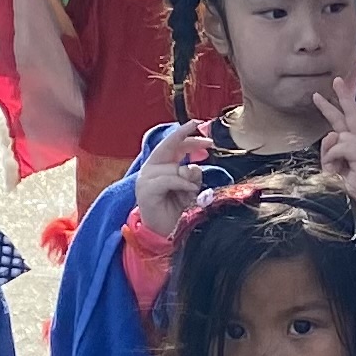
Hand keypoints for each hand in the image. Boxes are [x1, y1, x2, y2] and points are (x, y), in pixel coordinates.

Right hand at [131, 122, 211, 240]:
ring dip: (189, 178)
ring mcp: (146, 178)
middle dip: (190, 141)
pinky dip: (183, 184)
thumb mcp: (190, 188)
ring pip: (174, 167)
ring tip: (191, 192)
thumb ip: (192, 174)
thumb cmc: (178, 210)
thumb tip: (196, 165)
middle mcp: (151, 169)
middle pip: (169, 147)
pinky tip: (187, 192)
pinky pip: (170, 178)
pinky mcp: (145, 190)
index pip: (172, 144)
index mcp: (160, 166)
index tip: (198, 123)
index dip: (184, 134)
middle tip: (209, 143)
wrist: (166, 233)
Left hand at [310, 77, 355, 205]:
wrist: (354, 206)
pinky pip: (341, 145)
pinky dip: (333, 157)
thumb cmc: (342, 188)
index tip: (327, 91)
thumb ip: (330, 146)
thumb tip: (332, 133)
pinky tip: (339, 169)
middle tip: (337, 80)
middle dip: (343, 97)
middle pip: (352, 115)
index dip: (336, 105)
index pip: (345, 121)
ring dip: (329, 153)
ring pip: (338, 135)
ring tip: (334, 169)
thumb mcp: (330, 164)